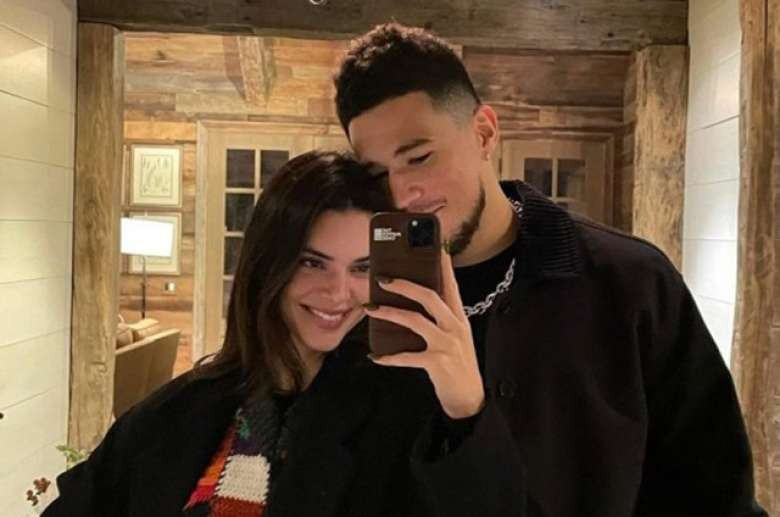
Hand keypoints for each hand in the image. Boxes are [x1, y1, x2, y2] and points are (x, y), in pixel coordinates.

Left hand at [366, 251, 484, 418]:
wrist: (470, 398)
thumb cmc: (458, 365)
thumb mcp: (455, 337)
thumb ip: (440, 320)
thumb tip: (413, 304)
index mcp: (459, 318)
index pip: (451, 286)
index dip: (443, 266)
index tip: (435, 247)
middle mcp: (454, 327)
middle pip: (429, 297)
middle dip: (405, 285)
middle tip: (383, 279)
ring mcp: (446, 344)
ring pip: (415, 320)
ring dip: (389, 312)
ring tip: (371, 308)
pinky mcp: (437, 363)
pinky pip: (407, 356)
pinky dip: (389, 357)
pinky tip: (376, 357)